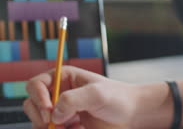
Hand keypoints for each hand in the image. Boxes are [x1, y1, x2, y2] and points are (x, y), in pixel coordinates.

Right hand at [23, 66, 138, 128]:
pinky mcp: (66, 127)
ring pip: (39, 122)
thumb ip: (73, 99)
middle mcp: (59, 94)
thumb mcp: (97, 94)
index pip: (35, 84)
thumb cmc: (118, 98)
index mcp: (64, 78)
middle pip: (32, 105)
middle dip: (39, 116)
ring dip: (49, 128)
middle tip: (55, 124)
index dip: (38, 97)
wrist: (132, 114)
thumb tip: (54, 114)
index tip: (49, 109)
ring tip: (70, 127)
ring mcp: (62, 112)